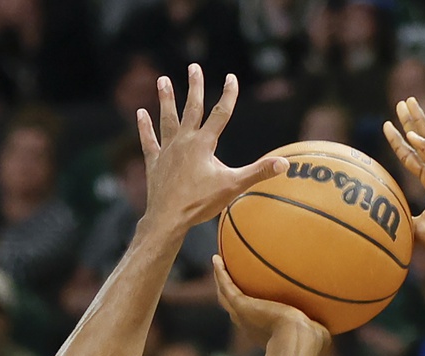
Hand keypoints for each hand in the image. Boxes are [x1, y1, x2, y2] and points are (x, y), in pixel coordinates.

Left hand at [140, 65, 285, 229]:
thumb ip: (258, 172)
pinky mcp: (154, 163)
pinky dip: (144, 127)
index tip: (231, 77)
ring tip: (162, 80)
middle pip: (191, 108)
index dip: (228, 95)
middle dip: (194, 86)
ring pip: (167, 119)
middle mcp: (184, 141)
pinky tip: (140, 113)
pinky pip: (149, 141)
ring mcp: (167, 151)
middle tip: (194, 67)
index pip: (220, 113)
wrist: (168, 219)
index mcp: (204, 144)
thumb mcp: (233, 187)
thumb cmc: (200, 204)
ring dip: (165, 99)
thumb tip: (284, 163)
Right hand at [211, 253, 328, 347]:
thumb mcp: (318, 332)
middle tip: (227, 281)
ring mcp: (243, 314)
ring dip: (221, 280)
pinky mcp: (241, 305)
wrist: (298, 341)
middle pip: (233, 307)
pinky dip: (220, 272)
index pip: (253, 318)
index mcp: (264, 332)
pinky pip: (226, 285)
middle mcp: (249, 324)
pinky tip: (217, 258)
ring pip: (225, 295)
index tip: (252, 300)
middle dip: (230, 294)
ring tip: (218, 264)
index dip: (250, 309)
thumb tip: (328, 323)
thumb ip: (319, 326)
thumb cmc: (311, 342)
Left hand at [383, 98, 424, 260]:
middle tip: (403, 101)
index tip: (386, 126)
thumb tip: (383, 220)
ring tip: (408, 106)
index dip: (400, 142)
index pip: (413, 158)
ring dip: (419, 124)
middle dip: (413, 121)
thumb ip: (403, 218)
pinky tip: (413, 136)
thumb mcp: (416, 228)